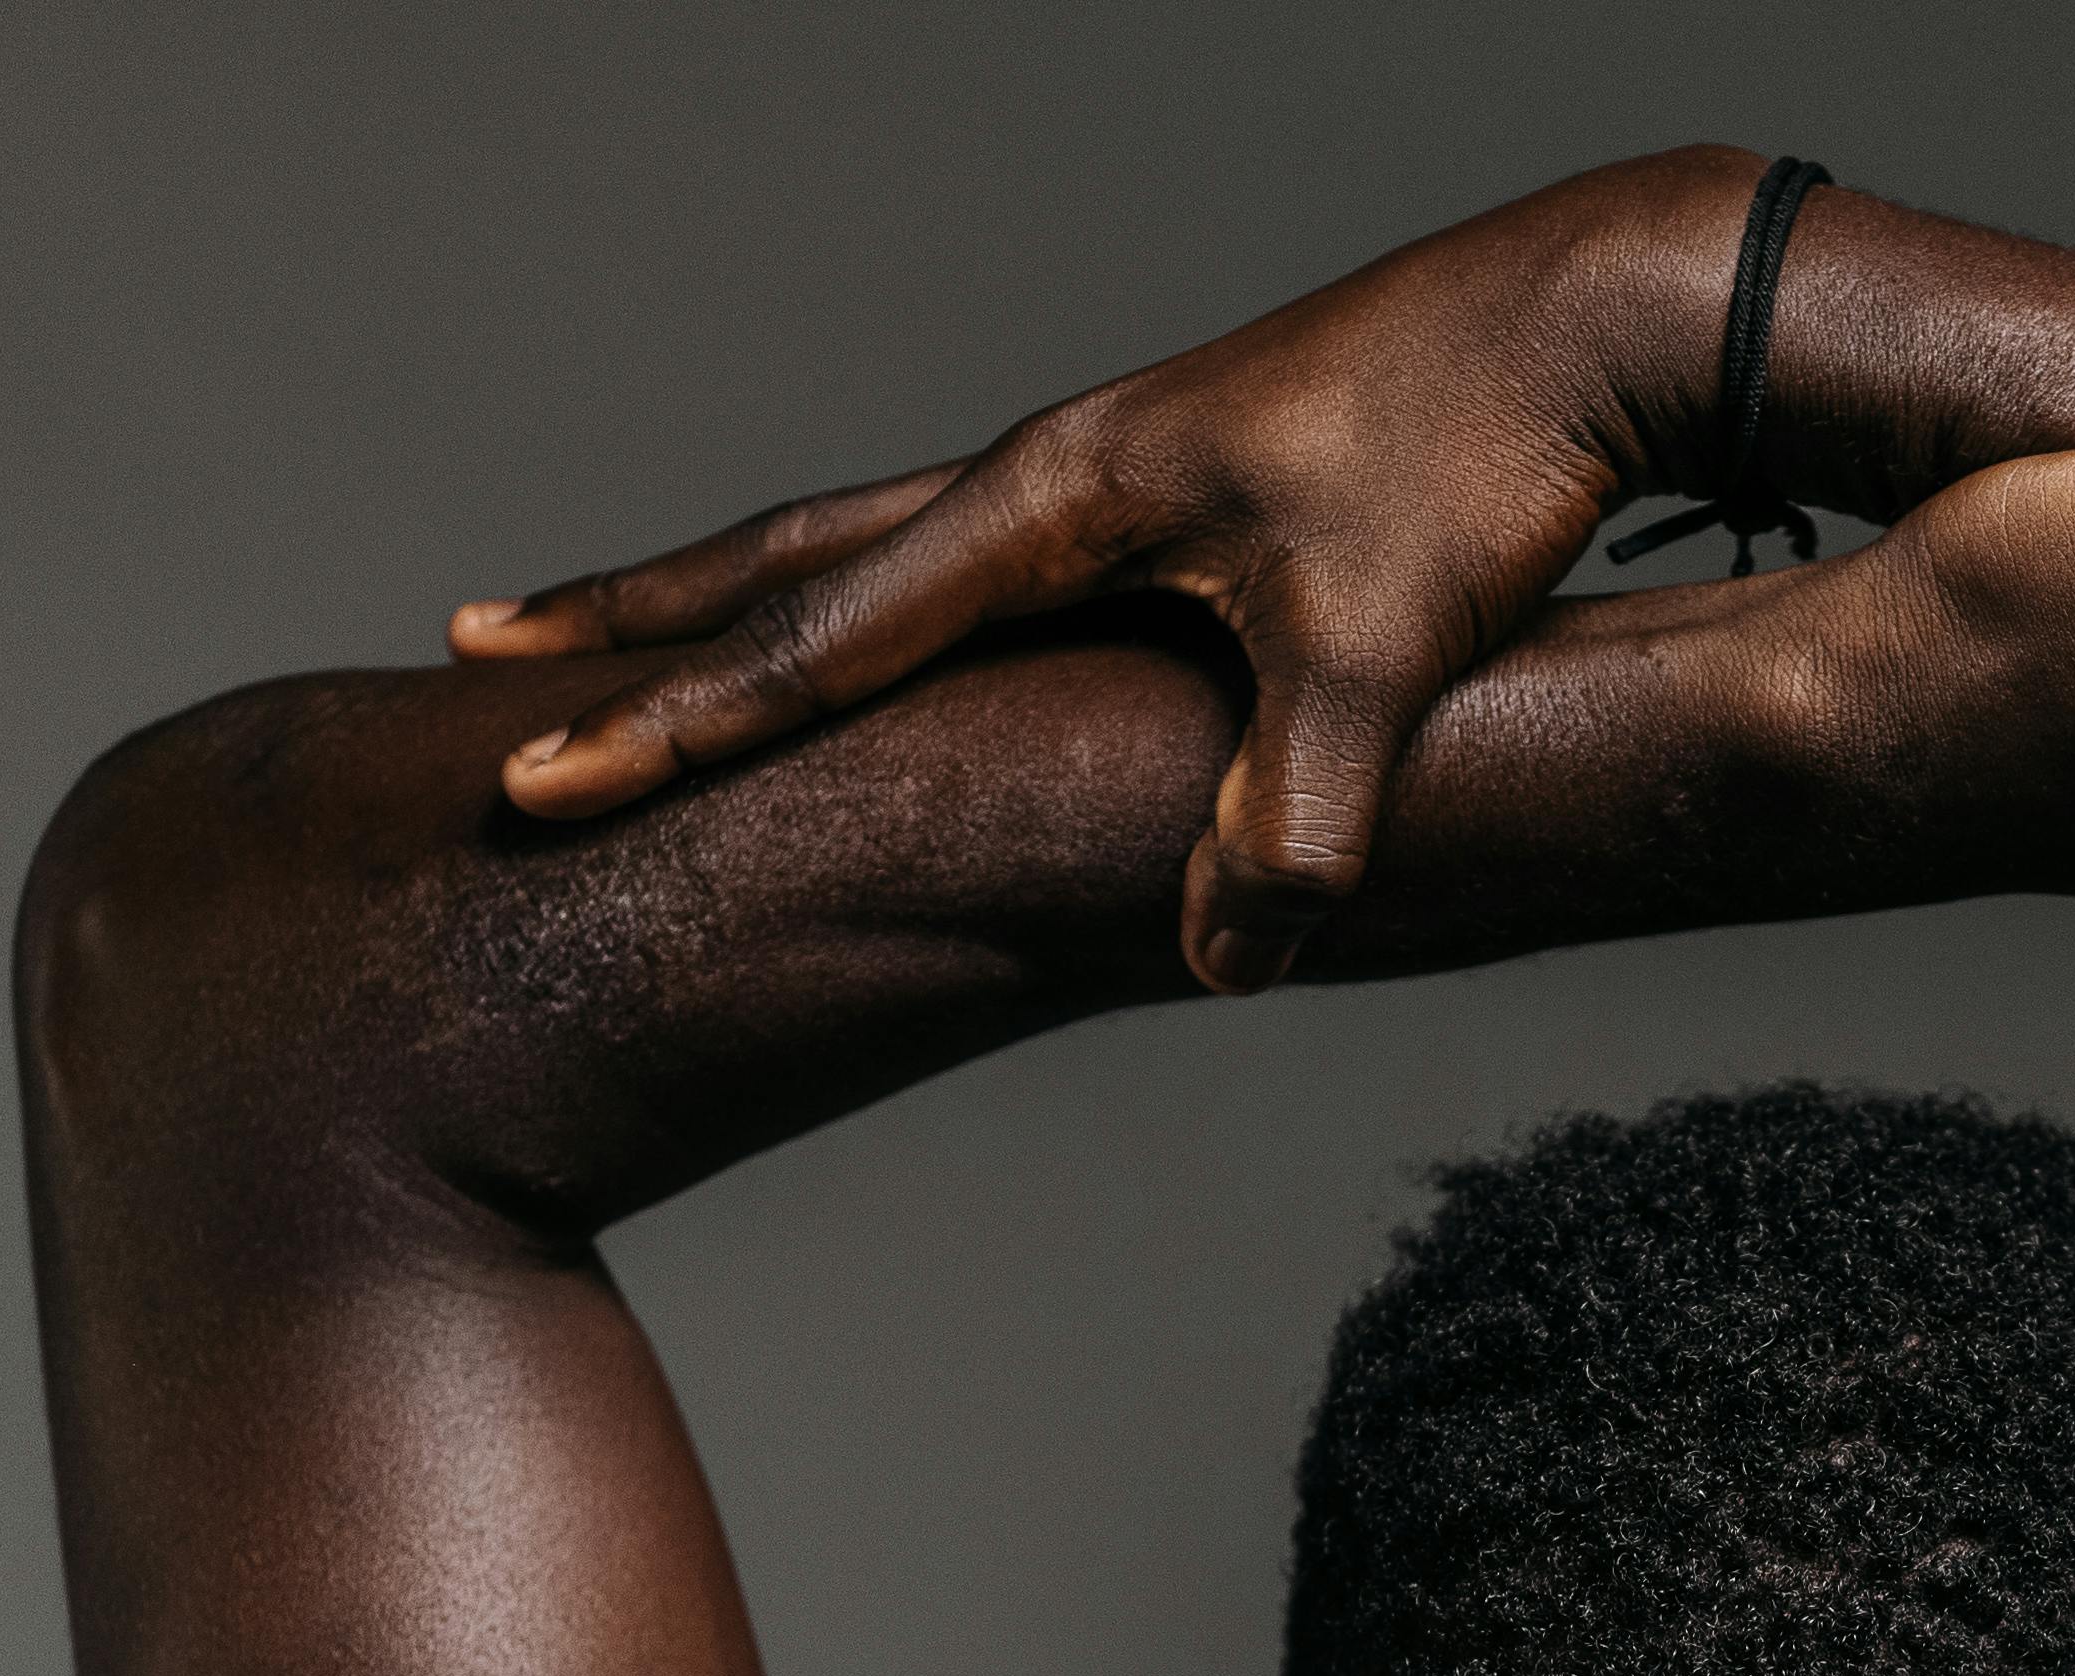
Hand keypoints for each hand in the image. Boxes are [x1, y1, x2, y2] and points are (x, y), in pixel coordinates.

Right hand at [455, 150, 1774, 993]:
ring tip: (636, 634)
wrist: (1589, 316)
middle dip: (638, 618)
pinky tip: (880, 636)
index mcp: (1061, 498)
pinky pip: (967, 553)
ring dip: (741, 591)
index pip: (822, 636)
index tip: (545, 777)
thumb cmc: (1481, 459)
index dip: (679, 725)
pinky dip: (875, 594)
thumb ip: (1300, 820)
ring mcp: (1109, 469)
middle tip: (486, 653)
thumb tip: (1231, 960)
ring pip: (870, 538)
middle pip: (792, 553)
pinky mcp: (1172, 485)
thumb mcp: (1383, 655)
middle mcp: (1055, 468)